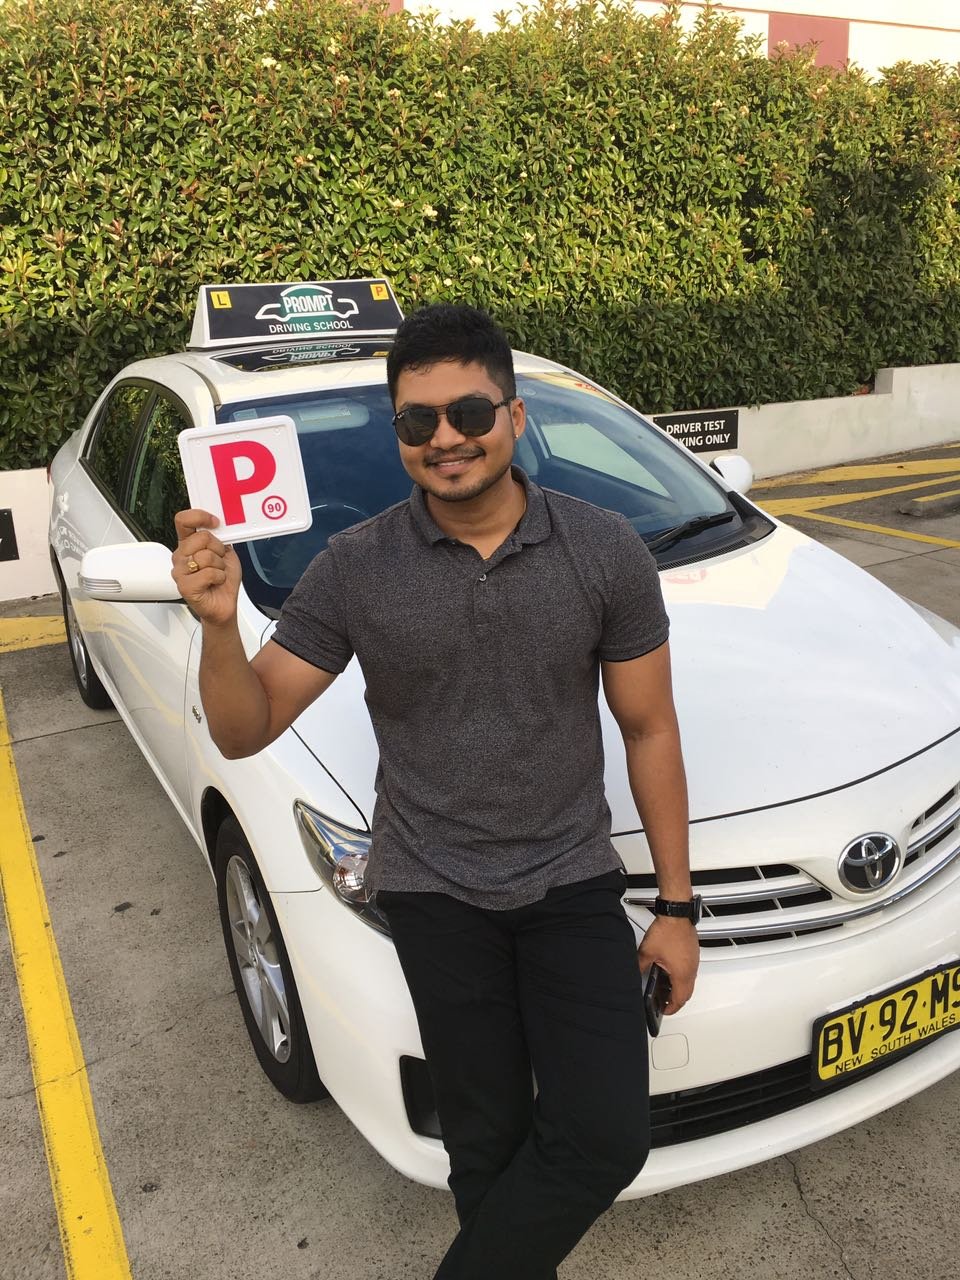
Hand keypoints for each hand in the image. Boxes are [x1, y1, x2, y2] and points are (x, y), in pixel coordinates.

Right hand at [171, 509, 241, 625]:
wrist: (224, 605)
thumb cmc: (222, 581)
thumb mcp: (226, 553)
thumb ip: (220, 538)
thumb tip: (221, 524)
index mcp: (188, 544)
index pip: (183, 521)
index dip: (199, 517)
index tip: (215, 521)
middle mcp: (181, 556)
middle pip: (201, 537)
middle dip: (218, 549)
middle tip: (219, 561)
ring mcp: (180, 571)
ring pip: (206, 556)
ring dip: (220, 566)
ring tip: (217, 574)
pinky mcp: (185, 586)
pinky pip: (208, 573)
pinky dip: (219, 578)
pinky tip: (215, 583)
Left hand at [637, 916, 698, 1014]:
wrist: (676, 913)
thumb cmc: (667, 930)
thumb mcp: (647, 952)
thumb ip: (640, 966)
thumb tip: (635, 972)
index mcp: (682, 974)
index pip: (679, 999)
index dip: (671, 1008)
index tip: (664, 1011)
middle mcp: (691, 969)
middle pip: (686, 993)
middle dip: (676, 1000)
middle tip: (665, 1002)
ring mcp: (694, 960)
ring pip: (689, 981)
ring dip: (678, 987)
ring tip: (665, 987)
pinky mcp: (693, 952)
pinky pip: (689, 970)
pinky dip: (681, 975)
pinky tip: (669, 970)